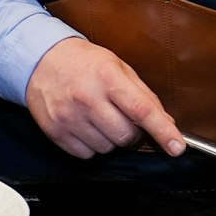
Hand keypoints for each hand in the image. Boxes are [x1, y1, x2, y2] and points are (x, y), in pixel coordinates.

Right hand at [24, 37, 184, 158]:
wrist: (39, 60)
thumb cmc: (83, 62)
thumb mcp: (117, 67)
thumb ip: (143, 95)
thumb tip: (166, 123)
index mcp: (107, 78)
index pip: (142, 110)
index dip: (163, 131)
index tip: (177, 147)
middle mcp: (86, 98)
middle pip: (125, 136)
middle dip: (130, 132)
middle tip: (121, 117)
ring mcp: (69, 116)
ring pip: (106, 148)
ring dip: (109, 139)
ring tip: (98, 118)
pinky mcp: (55, 131)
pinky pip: (86, 154)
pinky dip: (90, 145)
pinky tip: (84, 126)